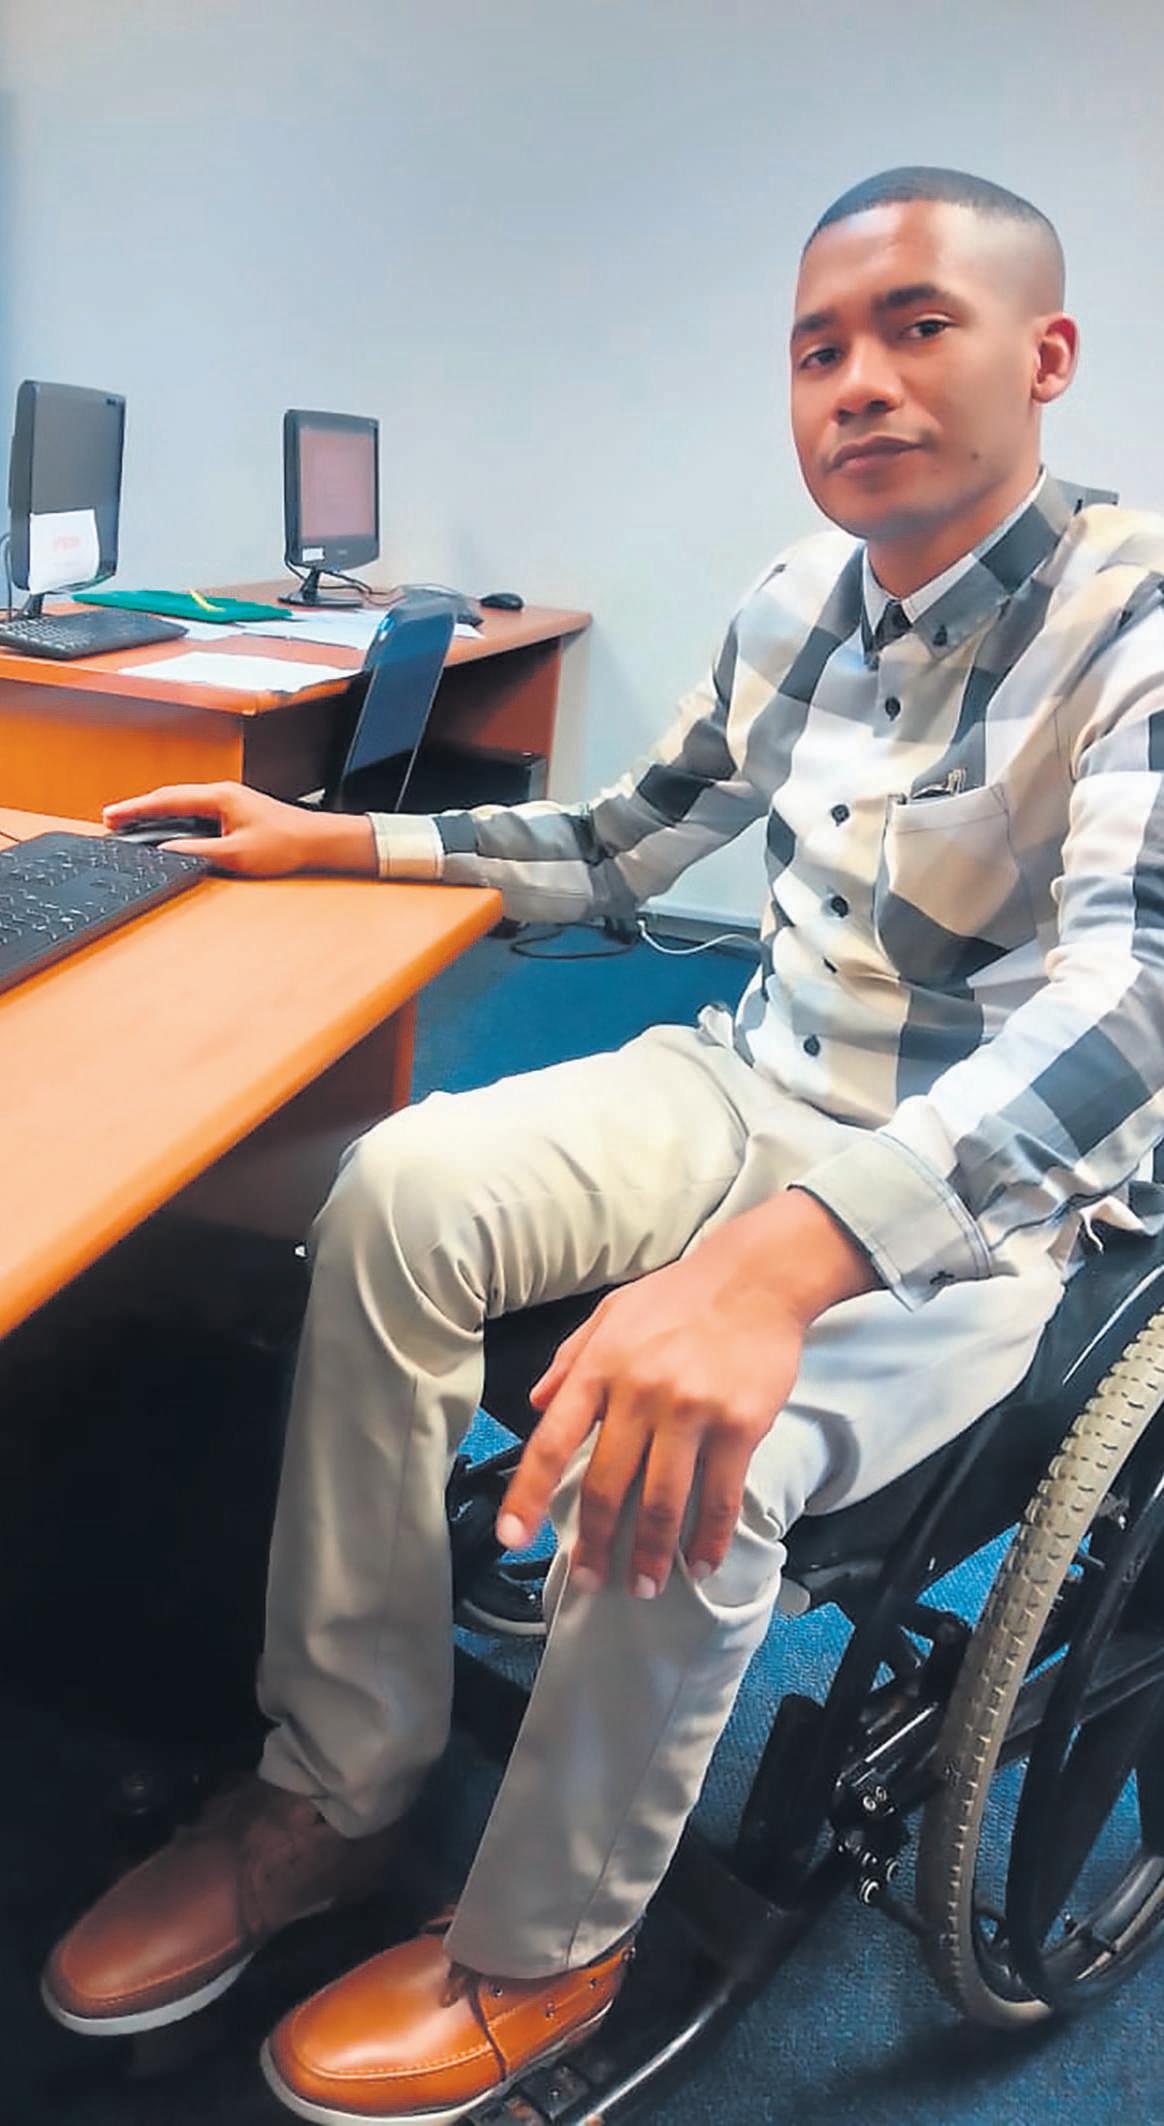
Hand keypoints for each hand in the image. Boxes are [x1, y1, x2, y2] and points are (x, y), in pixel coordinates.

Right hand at [102, 782, 376, 877]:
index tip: (111, 816)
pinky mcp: (234, 811)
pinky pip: (195, 810)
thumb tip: (166, 853)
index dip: (136, 809)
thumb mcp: (237, 854)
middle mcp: (221, 793)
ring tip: (130, 824)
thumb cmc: (284, 844)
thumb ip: (198, 853)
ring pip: (182, 803)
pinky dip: (174, 818)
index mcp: (219, 797)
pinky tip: (165, 828)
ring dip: (156, 813)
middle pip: (170, 798)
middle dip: (139, 809)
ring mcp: (228, 801)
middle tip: (111, 821)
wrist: (316, 841)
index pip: (167, 800)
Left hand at [496, 1192, 876, 1598]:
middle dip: (594, 1543)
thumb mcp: (610, 1313)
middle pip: (605, 1486)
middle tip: (592, 1580)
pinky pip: (719, 1496)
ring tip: (643, 1586)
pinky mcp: (739, 1426)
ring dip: (649, 1555)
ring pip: (661, 1503)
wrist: (756, 1276)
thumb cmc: (680, 1294)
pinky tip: (700, 1563)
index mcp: (599, 1368)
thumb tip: (536, 1403)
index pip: (551, 1443)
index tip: (513, 1538)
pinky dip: (708, 1538)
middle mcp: (639, 1394)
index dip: (527, 1496)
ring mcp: (691, 1412)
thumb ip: (569, 1359)